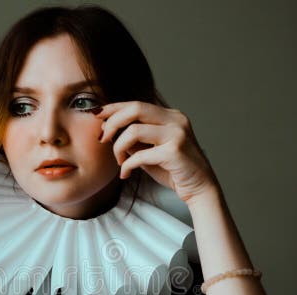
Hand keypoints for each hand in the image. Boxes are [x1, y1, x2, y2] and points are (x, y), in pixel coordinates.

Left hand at [96, 101, 217, 203]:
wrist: (200, 189)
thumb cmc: (174, 171)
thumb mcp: (150, 151)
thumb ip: (134, 140)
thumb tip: (108, 129)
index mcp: (170, 116)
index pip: (136, 104)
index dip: (114, 108)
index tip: (96, 115)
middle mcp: (175, 120)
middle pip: (134, 109)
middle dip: (112, 122)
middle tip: (102, 138)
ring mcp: (177, 134)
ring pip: (133, 131)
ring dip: (118, 147)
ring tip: (119, 161)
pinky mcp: (174, 151)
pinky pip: (140, 155)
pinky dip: (127, 165)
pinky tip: (125, 174)